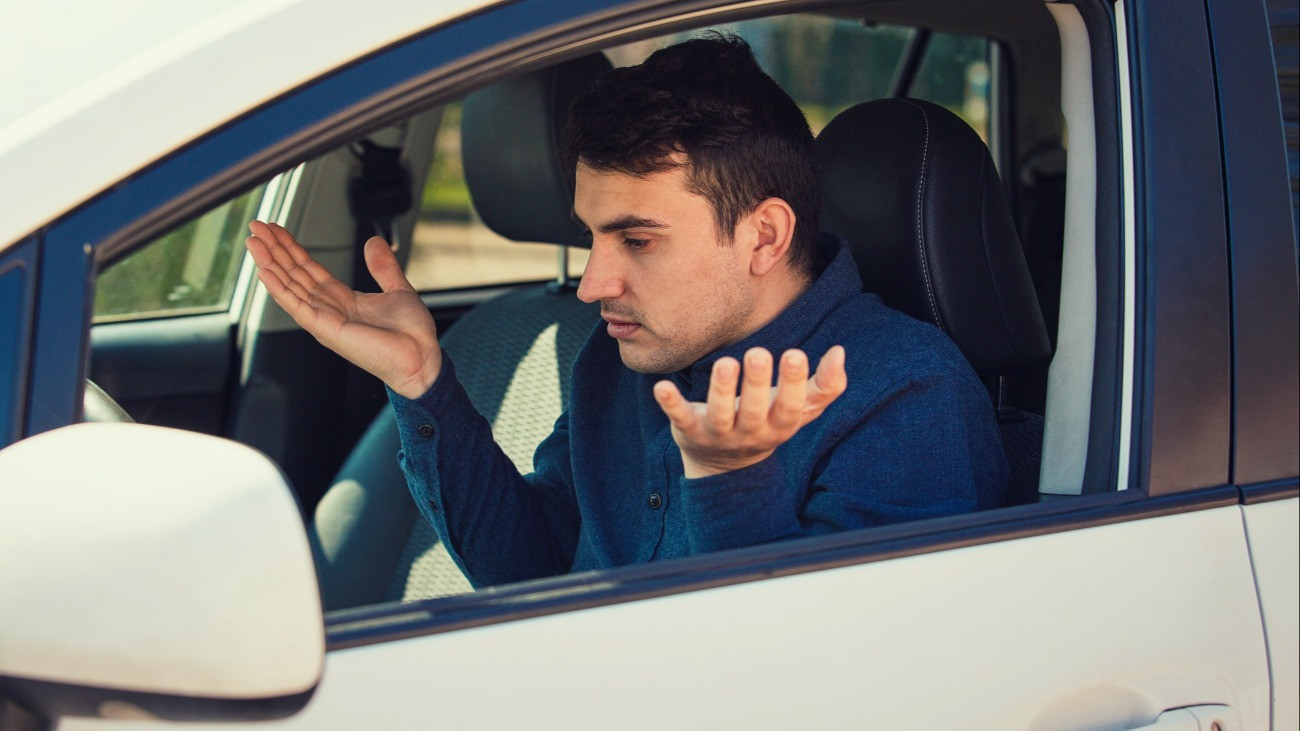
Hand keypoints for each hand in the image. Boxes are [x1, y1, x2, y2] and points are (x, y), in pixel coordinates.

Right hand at [245, 220, 442, 398]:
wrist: (422, 357)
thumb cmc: (410, 333)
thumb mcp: (397, 289)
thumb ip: (383, 266)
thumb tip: (373, 241)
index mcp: (342, 299)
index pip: (308, 269)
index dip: (291, 248)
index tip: (276, 230)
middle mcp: (328, 309)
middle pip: (293, 274)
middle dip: (274, 250)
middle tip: (256, 226)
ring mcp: (324, 320)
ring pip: (289, 286)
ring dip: (269, 263)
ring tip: (253, 242)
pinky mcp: (325, 329)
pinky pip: (296, 306)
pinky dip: (279, 289)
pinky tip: (264, 271)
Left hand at [653, 346, 847, 477]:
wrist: (725, 465)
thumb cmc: (767, 422)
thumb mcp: (798, 410)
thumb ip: (824, 386)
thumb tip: (840, 353)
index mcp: (778, 426)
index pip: (790, 409)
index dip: (795, 385)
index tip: (796, 354)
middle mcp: (749, 433)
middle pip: (755, 412)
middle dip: (758, 384)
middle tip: (759, 353)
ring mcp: (718, 434)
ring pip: (720, 415)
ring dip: (721, 390)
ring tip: (726, 362)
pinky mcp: (689, 431)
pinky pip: (680, 418)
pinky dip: (671, 404)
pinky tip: (661, 387)